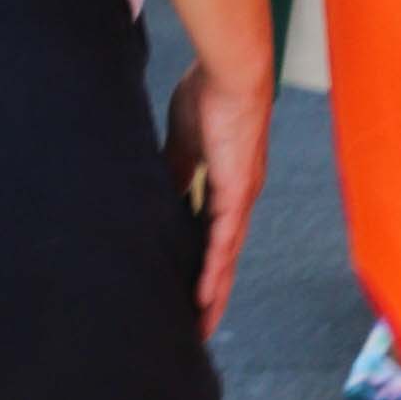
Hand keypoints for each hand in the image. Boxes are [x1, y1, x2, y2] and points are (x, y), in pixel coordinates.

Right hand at [165, 52, 273, 332]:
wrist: (232, 71)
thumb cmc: (209, 95)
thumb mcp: (184, 141)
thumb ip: (174, 169)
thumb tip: (159, 192)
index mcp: (226, 184)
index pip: (212, 236)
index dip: (202, 266)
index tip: (186, 293)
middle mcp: (239, 198)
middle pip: (224, 257)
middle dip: (211, 294)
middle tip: (196, 327)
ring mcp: (241, 198)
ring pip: (226, 258)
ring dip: (214, 295)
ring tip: (200, 327)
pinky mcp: (237, 192)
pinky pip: (224, 241)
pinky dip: (215, 271)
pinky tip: (203, 298)